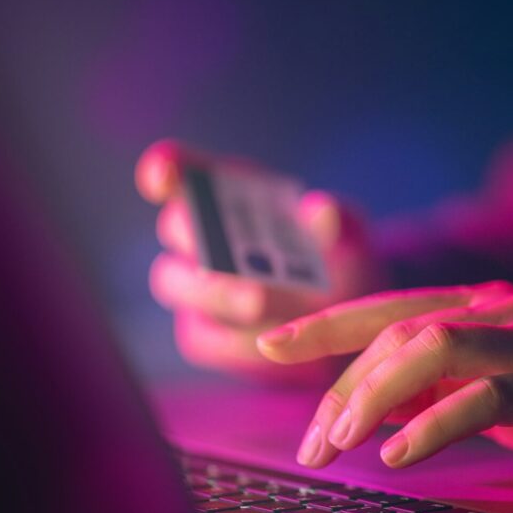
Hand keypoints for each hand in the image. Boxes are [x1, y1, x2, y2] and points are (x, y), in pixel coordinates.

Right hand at [136, 140, 382, 381]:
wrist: (348, 314)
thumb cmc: (338, 257)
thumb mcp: (348, 234)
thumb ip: (336, 220)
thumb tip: (322, 209)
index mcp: (229, 191)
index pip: (179, 170)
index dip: (165, 169)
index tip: (163, 177)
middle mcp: (202, 234)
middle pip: (174, 225)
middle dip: (194, 234)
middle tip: (224, 249)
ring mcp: (194, 285)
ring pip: (174, 282)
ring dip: (214, 291)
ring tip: (257, 301)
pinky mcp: (203, 334)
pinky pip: (201, 337)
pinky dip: (232, 340)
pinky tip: (267, 343)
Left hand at [257, 281, 512, 482]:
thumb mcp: (502, 386)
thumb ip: (443, 383)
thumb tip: (375, 403)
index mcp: (485, 303)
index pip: (388, 305)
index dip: (324, 323)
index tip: (269, 344)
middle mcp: (505, 308)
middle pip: (399, 330)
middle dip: (341, 386)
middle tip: (311, 443)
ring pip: (433, 346)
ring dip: (375, 397)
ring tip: (342, 445)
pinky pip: (486, 397)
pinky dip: (436, 424)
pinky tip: (402, 453)